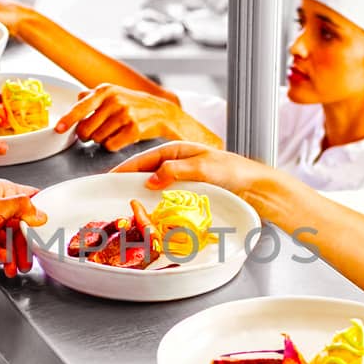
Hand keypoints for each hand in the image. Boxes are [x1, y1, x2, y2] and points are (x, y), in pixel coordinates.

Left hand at [0, 179, 46, 285]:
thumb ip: (20, 208)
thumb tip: (40, 212)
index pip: (28, 197)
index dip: (40, 210)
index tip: (50, 224)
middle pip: (24, 225)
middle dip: (29, 241)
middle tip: (33, 253)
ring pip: (14, 242)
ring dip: (19, 255)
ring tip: (19, 265)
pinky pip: (3, 254)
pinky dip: (7, 261)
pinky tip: (6, 265)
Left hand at [56, 84, 213, 151]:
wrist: (162, 112)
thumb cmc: (134, 104)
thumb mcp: (114, 93)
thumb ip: (93, 96)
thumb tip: (77, 98)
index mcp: (106, 91)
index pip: (81, 107)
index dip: (68, 119)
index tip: (59, 128)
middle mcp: (115, 101)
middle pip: (86, 129)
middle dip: (86, 135)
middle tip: (92, 133)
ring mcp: (125, 115)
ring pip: (97, 139)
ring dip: (101, 140)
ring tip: (112, 132)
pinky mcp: (134, 130)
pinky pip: (111, 145)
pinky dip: (111, 145)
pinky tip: (119, 137)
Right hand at [111, 141, 290, 197]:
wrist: (255, 188)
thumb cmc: (234, 173)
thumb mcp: (203, 168)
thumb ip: (176, 171)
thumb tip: (149, 180)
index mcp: (176, 151)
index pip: (143, 159)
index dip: (124, 169)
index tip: (107, 179)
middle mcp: (176, 163)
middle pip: (145, 173)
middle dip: (128, 183)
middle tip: (110, 196)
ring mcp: (181, 178)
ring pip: (153, 186)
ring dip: (140, 195)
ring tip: (126, 206)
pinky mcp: (187, 193)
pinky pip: (165, 198)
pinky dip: (154, 204)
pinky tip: (149, 213)